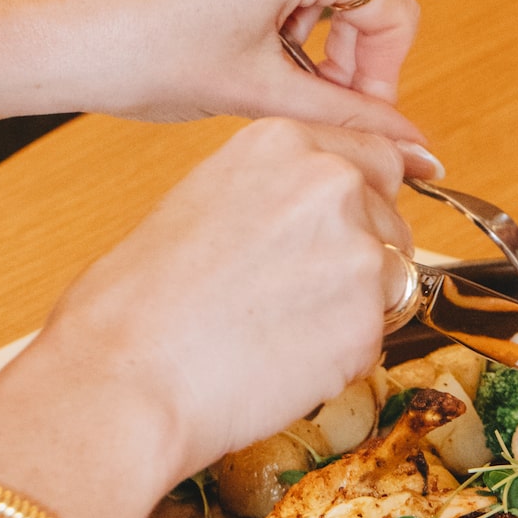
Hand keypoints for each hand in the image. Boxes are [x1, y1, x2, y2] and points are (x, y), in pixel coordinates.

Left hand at [0, 0, 435, 174]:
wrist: (43, 31)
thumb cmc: (140, 58)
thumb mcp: (260, 93)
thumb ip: (350, 116)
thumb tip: (413, 144)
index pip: (391, 8)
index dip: (383, 74)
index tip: (359, 112)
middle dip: (333, 42)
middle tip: (299, 95)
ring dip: (290, 12)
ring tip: (243, 57)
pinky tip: (207, 21)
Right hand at [0, 118, 410, 517]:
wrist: (124, 375)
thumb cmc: (134, 302)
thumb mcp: (203, 202)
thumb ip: (274, 194)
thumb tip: (314, 214)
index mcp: (284, 143)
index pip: (373, 156)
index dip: (363, 201)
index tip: (350, 228)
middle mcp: (331, 183)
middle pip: (390, 220)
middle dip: (361, 257)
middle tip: (295, 297)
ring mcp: (357, 250)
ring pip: (393, 280)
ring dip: (356, 308)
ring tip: (278, 331)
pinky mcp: (369, 320)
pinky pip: (377, 338)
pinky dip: (343, 356)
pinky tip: (281, 361)